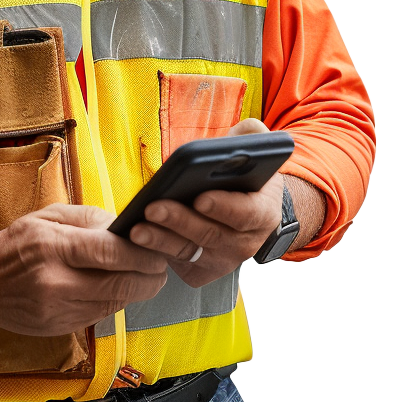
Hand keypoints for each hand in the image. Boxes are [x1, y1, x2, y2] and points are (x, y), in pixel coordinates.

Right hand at [0, 203, 167, 335]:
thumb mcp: (50, 217)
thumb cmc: (15, 243)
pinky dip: (114, 301)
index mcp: (53, 248)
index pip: (110, 253)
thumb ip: (89, 219)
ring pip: (114, 303)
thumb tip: (125, 227)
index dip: (142, 253)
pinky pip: (99, 315)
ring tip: (145, 275)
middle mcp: (55, 283)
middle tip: (160, 265)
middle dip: (149, 276)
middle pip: (119, 284)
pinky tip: (117, 288)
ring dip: (135, 290)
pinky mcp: (58, 329)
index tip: (158, 248)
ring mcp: (56, 311)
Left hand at [128, 119, 283, 287]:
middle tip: (154, 208)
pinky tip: (138, 240)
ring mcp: (222, 260)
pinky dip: (156, 252)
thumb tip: (248, 131)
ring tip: (137, 228)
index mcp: (263, 213)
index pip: (245, 213)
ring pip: (189, 251)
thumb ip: (253, 139)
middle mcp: (245, 243)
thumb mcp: (258, 157)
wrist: (247, 217)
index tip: (201, 197)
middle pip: (209, 234)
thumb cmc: (245, 183)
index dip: (223, 206)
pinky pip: (176, 262)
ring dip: (160, 240)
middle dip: (179, 220)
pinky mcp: (201, 271)